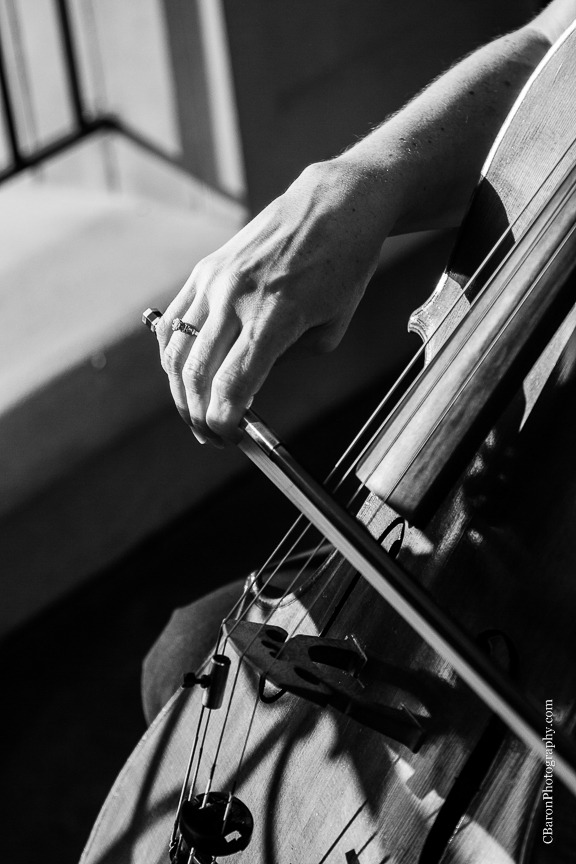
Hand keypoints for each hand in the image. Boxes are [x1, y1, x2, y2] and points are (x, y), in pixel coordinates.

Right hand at [155, 159, 395, 444]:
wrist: (332, 206)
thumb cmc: (342, 268)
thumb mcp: (331, 327)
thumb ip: (287, 360)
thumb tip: (247, 387)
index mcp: (276, 316)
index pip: (232, 384)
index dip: (223, 421)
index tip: (228, 438)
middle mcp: (237, 297)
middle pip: (197, 374)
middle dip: (199, 415)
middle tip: (211, 434)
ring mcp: (215, 281)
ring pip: (176, 351)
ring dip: (180, 391)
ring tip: (195, 410)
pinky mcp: (205, 270)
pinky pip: (173, 321)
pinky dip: (172, 355)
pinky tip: (184, 373)